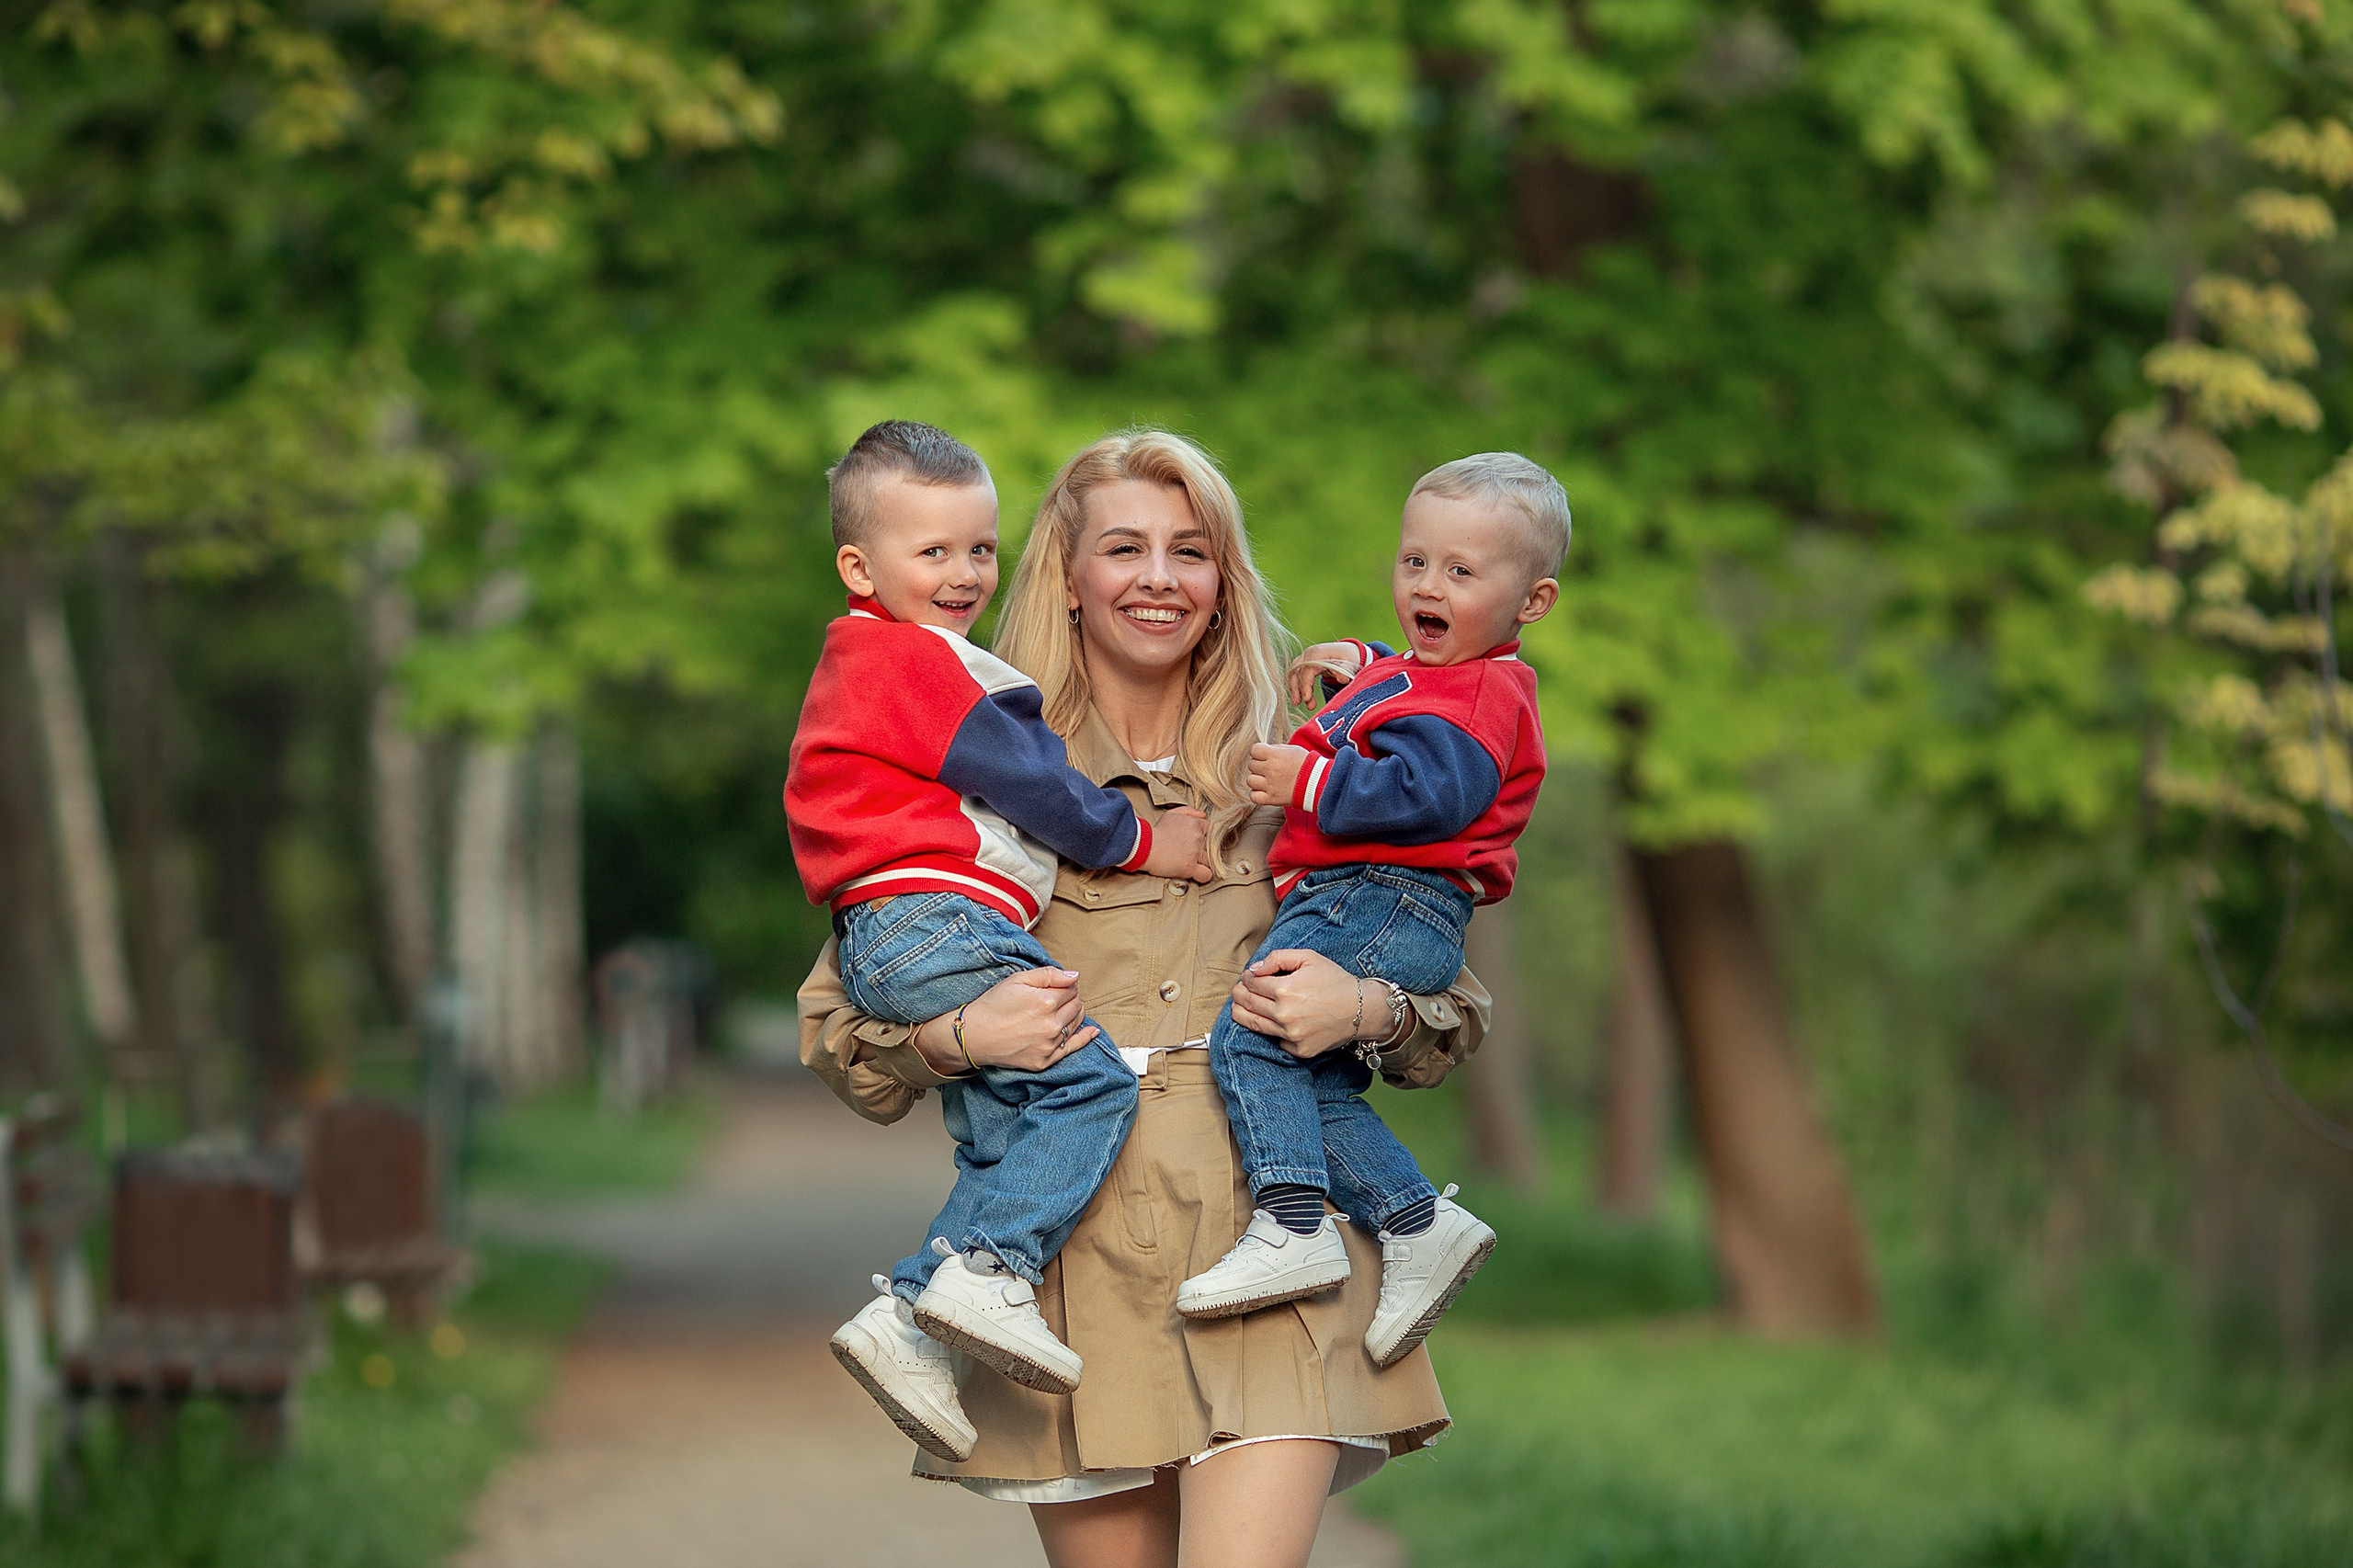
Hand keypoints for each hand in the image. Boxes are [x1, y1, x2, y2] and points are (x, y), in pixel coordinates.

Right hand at [913, 967, 1098, 1074]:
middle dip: (1071, 998)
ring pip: (1076, 1023)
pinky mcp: (1045, 1060)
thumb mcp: (1017, 979)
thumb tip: (1075, 976)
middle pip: (1077, 1005)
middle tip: (1057, 997)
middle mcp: (1052, 1024)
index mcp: (1047, 1001)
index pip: (1072, 988)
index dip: (1066, 984)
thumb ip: (1049, 974)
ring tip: (1060, 1010)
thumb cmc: (993, 1005)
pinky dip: (1085, 1037)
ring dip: (1074, 1014)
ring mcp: (1050, 1044)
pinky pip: (1073, 1047)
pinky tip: (1092, 1031)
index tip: (1057, 985)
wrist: (974, 1036)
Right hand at [1140, 806, 1214, 882]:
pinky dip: (1203, 875)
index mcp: (1195, 824)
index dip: (1200, 834)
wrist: (1144, 847)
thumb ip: (1188, 811)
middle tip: (1188, 851)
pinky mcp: (1189, 867)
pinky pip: (1206, 874)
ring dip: (1202, 861)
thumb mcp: (1170, 814)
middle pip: (1209, 844)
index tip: (1191, 839)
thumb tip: (1203, 814)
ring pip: (1209, 859)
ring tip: (1191, 861)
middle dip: (1201, 848)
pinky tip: (1196, 873)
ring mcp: (1195, 853)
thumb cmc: (1156, 832)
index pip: (1208, 829)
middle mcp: (1197, 837)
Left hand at [1229, 949, 1385, 1059]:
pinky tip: (1273, 1021)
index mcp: (1285, 990)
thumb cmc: (1335, 981)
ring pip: (1254, 1025)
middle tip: (1237, 991)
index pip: (1251, 983)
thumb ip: (1277, 958)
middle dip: (1239, 995)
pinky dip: (1271, 1031)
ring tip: (1238, 1008)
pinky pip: (1276, 1040)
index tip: (1248, 977)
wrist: (1361, 1009)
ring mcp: (1291, 1035)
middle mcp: (1284, 1015)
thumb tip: (1254, 969)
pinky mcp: (1299, 1049)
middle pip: (1247, 1004)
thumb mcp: (1309, 958)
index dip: (1247, 978)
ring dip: (1241, 1014)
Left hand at [1247, 743, 1311, 807]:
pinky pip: (1253, 796)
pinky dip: (1256, 794)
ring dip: (1257, 779)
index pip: (1254, 750)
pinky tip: (1265, 790)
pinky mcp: (1272, 799)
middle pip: (1251, 765)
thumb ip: (1275, 749)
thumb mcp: (1292, 749)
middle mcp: (1271, 769)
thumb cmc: (1307, 764)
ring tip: (1267, 779)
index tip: (1265, 755)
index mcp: (1275, 755)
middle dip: (1259, 765)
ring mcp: (1270, 785)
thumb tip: (1262, 751)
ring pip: (1250, 780)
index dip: (1258, 752)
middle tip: (1269, 768)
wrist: (1318, 782)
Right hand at [1286, 641, 1363, 704]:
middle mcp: (1308, 654)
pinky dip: (1296, 686)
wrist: (1345, 652)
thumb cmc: (1347, 658)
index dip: (1305, 685)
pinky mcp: (1303, 664)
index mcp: (1318, 652)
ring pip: (1293, 673)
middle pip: (1296, 671)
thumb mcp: (1350, 664)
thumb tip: (1342, 679)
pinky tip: (1300, 697)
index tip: (1307, 699)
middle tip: (1300, 704)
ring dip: (1294, 689)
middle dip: (1297, 689)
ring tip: (1297, 703)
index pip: (1307, 669)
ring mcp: (1304, 658)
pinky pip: (1296, 675)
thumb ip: (1346, 671)